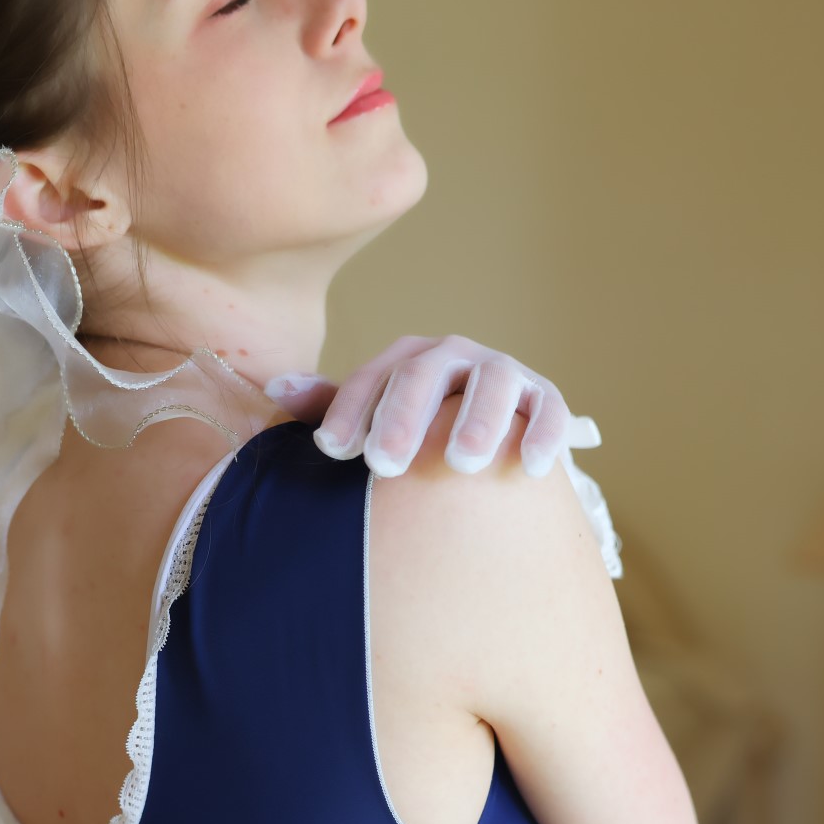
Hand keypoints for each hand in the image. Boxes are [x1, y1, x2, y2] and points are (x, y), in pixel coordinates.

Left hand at [265, 333, 596, 477]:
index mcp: (409, 359)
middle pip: (428, 374)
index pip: (374, 377)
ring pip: (493, 382)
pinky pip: (548, 410)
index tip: (332, 450)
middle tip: (385, 463)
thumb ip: (330, 406)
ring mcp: (503, 373)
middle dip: (405, 417)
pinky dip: (544, 433)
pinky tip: (531, 467)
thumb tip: (275, 388)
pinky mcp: (544, 398)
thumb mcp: (372, 417)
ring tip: (461, 462)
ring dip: (478, 419)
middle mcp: (456, 356)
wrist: (487, 435)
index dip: (351, 411)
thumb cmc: (416, 432)